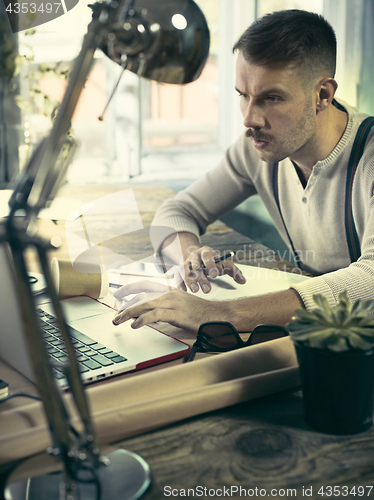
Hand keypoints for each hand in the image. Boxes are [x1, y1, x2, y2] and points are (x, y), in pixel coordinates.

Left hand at [112, 279, 228, 333]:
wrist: (216, 314)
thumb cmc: (200, 313)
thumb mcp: (181, 305)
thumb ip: (166, 306)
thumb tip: (150, 313)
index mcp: (170, 290)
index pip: (145, 284)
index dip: (130, 288)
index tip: (118, 293)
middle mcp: (169, 294)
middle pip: (141, 295)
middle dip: (125, 305)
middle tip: (115, 314)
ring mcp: (172, 303)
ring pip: (144, 305)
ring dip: (128, 313)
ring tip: (118, 320)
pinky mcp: (175, 313)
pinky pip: (154, 315)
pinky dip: (142, 320)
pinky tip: (135, 325)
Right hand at [178, 245, 245, 293]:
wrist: (198, 257)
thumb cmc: (213, 262)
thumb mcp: (223, 263)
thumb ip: (233, 271)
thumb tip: (243, 281)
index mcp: (205, 252)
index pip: (207, 257)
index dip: (210, 265)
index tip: (215, 275)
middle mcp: (194, 257)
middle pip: (195, 266)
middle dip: (201, 278)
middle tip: (207, 289)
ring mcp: (185, 264)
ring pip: (185, 272)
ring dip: (190, 282)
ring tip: (195, 291)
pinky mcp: (180, 271)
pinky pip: (178, 277)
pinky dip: (180, 284)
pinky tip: (184, 291)